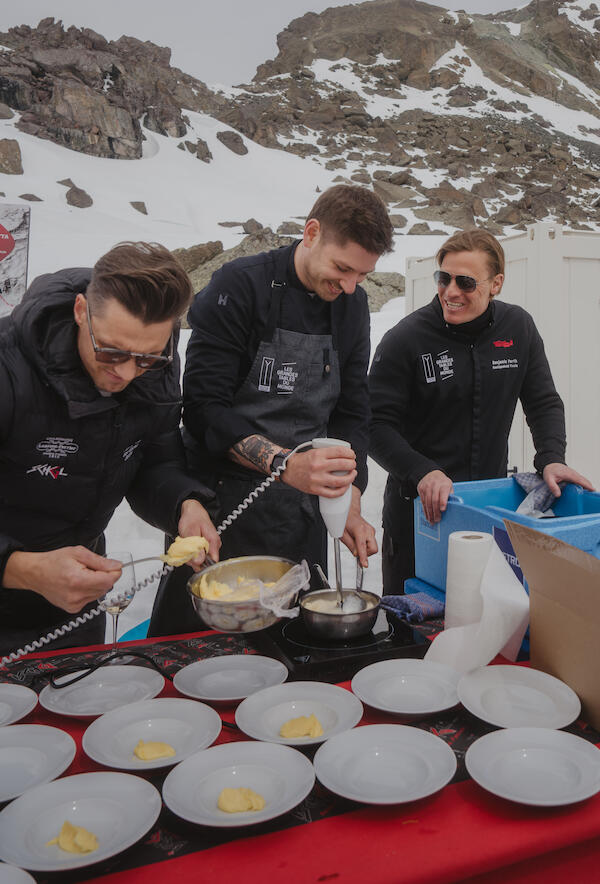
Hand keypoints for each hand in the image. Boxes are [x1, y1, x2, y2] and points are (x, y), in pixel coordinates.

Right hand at [2, 547, 121, 613]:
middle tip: (91, 568)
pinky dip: (88, 591)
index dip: (114, 572)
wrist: (35, 573)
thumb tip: (116, 566)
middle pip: (105, 588)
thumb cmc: (53, 562)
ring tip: (82, 575)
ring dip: (96, 584)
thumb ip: (100, 561)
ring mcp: (74, 604)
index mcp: (78, 580)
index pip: (109, 581)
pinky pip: (90, 599)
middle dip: (103, 576)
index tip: (114, 566)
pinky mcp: (72, 609)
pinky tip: (77, 584)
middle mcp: (76, 595)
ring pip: (99, 594)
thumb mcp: (78, 553)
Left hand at [178, 499, 220, 569]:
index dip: (202, 565)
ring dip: (191, 556)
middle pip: (206, 561)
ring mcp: (210, 546)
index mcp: (213, 541)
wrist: (192, 512)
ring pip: (201, 559)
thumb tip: (199, 562)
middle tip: (185, 551)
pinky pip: (199, 554)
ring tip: (186, 547)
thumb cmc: (192, 518)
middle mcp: (214, 545)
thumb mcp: (191, 533)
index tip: (192, 562)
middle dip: (194, 560)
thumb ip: (195, 548)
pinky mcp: (205, 546)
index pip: (213, 561)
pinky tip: (188, 547)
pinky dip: (192, 553)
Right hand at [281, 446, 356, 496]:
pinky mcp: (315, 489)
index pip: (340, 452)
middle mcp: (318, 466)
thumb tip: (345, 455)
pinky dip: (342, 490)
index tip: (352, 455)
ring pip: (340, 480)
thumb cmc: (302, 461)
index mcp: (318, 454)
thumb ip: (328, 453)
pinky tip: (345, 486)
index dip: (350, 453)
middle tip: (353, 464)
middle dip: (352, 464)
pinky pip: (333, 493)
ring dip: (350, 477)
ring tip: (352, 474)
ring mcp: (317, 479)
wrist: (288, 469)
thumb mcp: (314, 451)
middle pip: (343, 465)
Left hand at [340, 486, 377, 566]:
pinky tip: (358, 540)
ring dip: (365, 549)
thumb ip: (350, 545)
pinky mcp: (372, 531)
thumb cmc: (344, 521)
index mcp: (360, 530)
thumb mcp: (342, 534)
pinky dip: (366, 545)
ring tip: (356, 542)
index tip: (364, 564)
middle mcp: (368, 530)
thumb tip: (355, 554)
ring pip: (373, 547)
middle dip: (366, 553)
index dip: (363, 557)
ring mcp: (371, 530)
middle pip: (373, 549)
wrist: (349, 511)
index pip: (363, 547)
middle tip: (357, 550)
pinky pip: (371, 543)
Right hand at [417, 470, 453, 523]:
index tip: (443, 510)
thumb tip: (454, 507)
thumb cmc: (442, 483)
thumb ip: (450, 496)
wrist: (431, 474)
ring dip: (430, 513)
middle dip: (435, 511)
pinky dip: (425, 510)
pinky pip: (423, 502)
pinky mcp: (421, 489)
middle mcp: (435, 485)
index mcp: (444, 484)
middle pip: (434, 500)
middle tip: (437, 519)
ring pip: (427, 502)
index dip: (443, 502)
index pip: (443, 493)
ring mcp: (427, 487)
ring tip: (432, 520)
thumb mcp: (449, 486)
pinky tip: (428, 515)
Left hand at [542, 463, 595, 496]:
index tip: (593, 490)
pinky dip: (585, 485)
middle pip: (585, 481)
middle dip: (590, 487)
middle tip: (591, 497)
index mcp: (569, 475)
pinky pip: (582, 481)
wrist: (551, 464)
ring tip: (589, 496)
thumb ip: (552, 486)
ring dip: (588, 487)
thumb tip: (558, 495)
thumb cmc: (550, 471)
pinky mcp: (575, 477)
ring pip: (584, 481)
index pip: (580, 480)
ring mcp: (575, 475)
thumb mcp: (548, 478)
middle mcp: (574, 474)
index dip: (587, 485)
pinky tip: (585, 492)